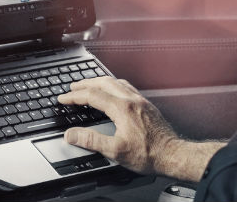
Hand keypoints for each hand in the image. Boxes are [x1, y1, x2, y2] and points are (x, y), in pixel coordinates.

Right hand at [57, 76, 178, 174]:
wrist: (173, 155)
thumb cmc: (149, 154)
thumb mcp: (115, 151)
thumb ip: (91, 141)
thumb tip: (72, 134)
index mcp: (122, 108)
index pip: (92, 95)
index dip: (74, 96)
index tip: (64, 98)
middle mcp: (132, 100)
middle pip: (104, 83)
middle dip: (85, 83)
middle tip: (73, 87)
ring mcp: (141, 101)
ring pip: (116, 82)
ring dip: (100, 82)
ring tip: (90, 85)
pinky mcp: (147, 105)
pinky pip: (127, 87)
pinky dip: (114, 85)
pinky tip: (114, 92)